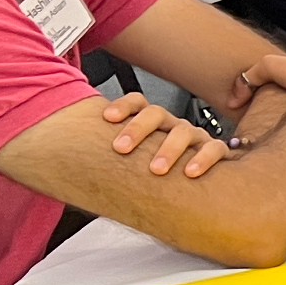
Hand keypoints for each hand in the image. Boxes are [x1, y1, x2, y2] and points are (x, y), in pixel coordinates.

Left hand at [102, 93, 230, 177]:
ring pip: (183, 131)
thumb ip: (112, 160)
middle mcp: (171, 125)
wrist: (195, 181)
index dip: (122, 107)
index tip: (107, 118)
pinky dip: (203, 158)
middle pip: (155, 113)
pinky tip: (191, 171)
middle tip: (122, 148)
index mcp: (151, 122)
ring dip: (168, 148)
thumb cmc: (156, 169)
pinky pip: (214, 148)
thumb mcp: (132, 160)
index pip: (137, 103)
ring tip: (156, 168)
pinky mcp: (215, 151)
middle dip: (137, 129)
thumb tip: (70, 170)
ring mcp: (194, 137)